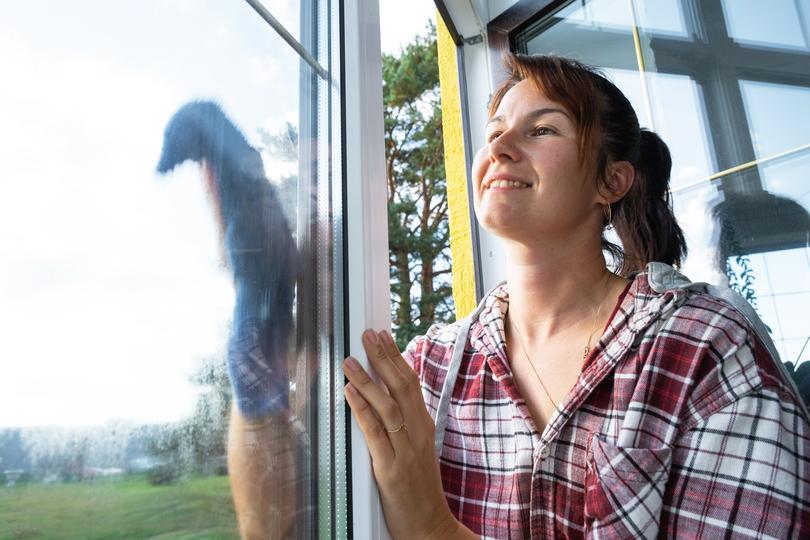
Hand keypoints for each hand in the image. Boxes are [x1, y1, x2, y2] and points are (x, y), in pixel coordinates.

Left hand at [343, 329, 463, 539]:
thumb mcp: (417, 449)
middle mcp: (418, 433)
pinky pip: (375, 433)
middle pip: (401, 387)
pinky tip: (350, 393)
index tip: (383, 336)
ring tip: (350, 360)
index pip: (410, 383)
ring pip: (387, 406)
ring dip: (367, 380)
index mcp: (424, 426)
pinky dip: (362, 410)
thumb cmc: (419, 488)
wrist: (429, 527)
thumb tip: (384, 396)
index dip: (396, 357)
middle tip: (367, 335)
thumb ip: (405, 423)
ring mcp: (406, 451)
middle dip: (383, 358)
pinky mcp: (391, 470)